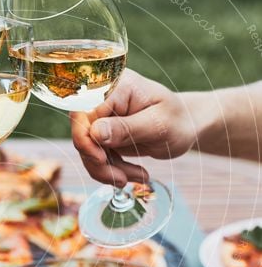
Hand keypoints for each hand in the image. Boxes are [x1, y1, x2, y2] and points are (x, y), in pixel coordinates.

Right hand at [71, 69, 197, 186]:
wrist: (184, 126)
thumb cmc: (177, 121)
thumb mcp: (158, 125)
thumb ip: (127, 128)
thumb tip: (95, 133)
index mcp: (116, 86)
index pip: (85, 112)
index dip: (87, 139)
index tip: (102, 160)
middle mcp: (103, 98)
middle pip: (82, 133)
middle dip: (98, 162)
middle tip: (122, 180)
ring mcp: (101, 116)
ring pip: (86, 149)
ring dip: (107, 170)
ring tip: (137, 177)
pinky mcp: (101, 132)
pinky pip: (94, 156)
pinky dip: (111, 170)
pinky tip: (134, 174)